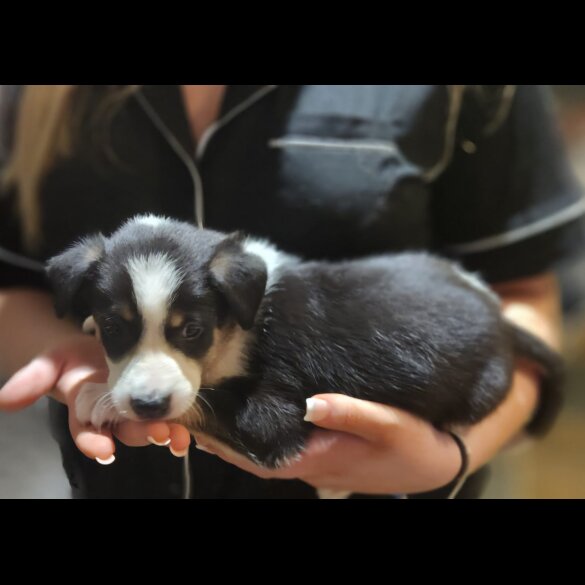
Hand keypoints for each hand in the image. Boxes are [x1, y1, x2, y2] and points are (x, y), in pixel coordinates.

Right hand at [0, 335, 190, 462]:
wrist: (96, 344)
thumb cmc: (73, 357)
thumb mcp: (51, 363)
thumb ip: (32, 379)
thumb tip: (5, 400)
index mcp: (86, 409)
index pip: (86, 431)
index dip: (92, 441)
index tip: (102, 449)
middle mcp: (112, 415)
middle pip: (126, 430)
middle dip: (140, 434)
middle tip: (155, 434)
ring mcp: (135, 408)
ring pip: (149, 426)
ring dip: (164, 433)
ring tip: (177, 436)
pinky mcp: (156, 397)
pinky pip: (168, 414)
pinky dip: (179, 422)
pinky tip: (189, 427)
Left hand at [194, 394, 461, 494]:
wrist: (437, 460)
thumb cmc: (415, 444)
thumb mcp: (392, 426)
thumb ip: (354, 414)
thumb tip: (311, 403)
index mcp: (319, 458)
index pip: (259, 458)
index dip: (224, 445)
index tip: (197, 426)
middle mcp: (310, 463)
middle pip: (253, 455)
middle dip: (221, 438)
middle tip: (191, 412)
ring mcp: (316, 459)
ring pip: (264, 450)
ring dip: (236, 434)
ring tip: (211, 407)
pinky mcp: (324, 450)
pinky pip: (281, 442)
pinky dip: (258, 431)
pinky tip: (249, 410)